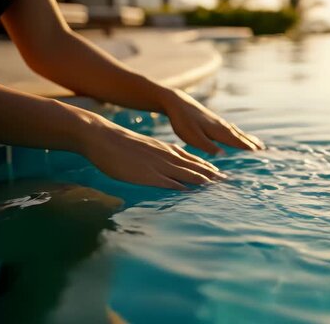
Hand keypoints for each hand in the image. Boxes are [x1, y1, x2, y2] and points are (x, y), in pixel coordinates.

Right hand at [80, 113, 224, 189]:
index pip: (193, 159)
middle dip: (212, 175)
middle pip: (194, 167)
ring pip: (185, 173)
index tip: (220, 174)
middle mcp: (166, 156)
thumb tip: (165, 164)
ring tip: (216, 187)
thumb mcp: (146, 148)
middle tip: (227, 182)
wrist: (103, 137)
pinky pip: (166, 181)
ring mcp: (157, 165)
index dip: (208, 168)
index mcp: (166, 149)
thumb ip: (158, 156)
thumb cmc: (121, 144)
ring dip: (202, 181)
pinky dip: (180, 186)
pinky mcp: (146, 174)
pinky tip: (190, 191)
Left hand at [161, 89, 264, 154]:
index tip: (259, 154)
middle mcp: (221, 126)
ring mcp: (218, 122)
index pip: (236, 141)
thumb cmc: (182, 121)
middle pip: (240, 136)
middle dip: (251, 144)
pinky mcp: (214, 120)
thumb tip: (223, 154)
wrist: (176, 102)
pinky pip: (231, 128)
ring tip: (258, 144)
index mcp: (218, 131)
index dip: (247, 147)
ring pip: (237, 132)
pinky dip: (239, 132)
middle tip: (264, 151)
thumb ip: (207, 146)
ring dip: (248, 138)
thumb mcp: (192, 136)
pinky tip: (239, 133)